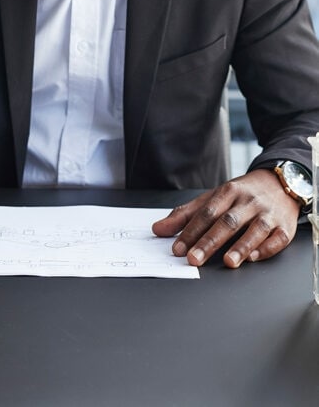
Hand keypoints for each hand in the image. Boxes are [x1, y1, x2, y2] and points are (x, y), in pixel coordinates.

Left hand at [151, 169, 300, 267]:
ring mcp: (267, 214)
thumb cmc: (241, 194)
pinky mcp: (285, 226)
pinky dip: (266, 248)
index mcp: (227, 192)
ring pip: (254, 229)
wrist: (279, 182)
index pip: (206, 213)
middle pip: (227, 221)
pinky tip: (254, 258)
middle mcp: (248, 202)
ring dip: (241, 246)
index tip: (177, 248)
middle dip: (209, 241)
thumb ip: (186, 214)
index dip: (190, 231)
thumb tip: (158, 229)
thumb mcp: (213, 198)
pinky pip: (277, 238)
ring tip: (227, 261)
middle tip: (194, 259)